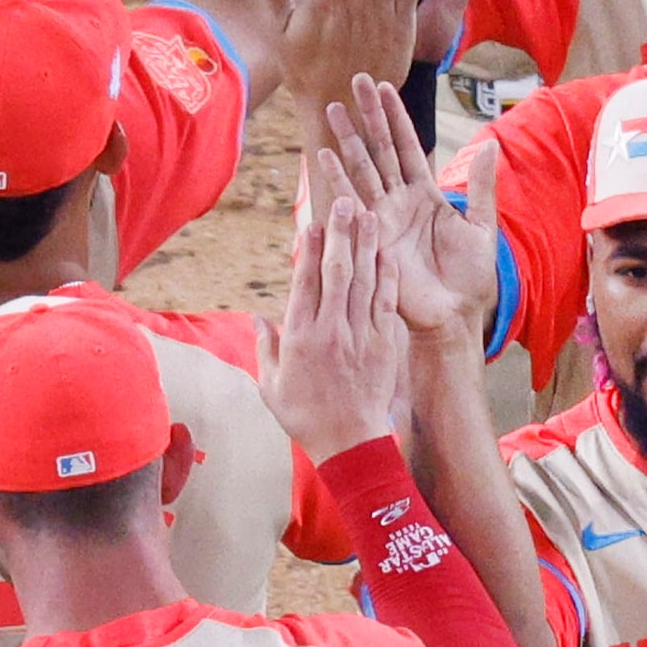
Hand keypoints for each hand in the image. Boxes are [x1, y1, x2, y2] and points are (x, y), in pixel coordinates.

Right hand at [259, 196, 405, 461]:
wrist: (350, 444)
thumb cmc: (306, 418)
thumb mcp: (272, 387)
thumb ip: (266, 349)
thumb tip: (260, 319)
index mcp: (300, 338)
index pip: (305, 283)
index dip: (308, 250)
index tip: (312, 223)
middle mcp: (330, 330)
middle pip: (336, 272)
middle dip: (340, 234)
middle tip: (343, 202)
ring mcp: (359, 335)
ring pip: (363, 281)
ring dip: (365, 245)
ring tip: (368, 213)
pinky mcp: (383, 344)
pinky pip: (385, 302)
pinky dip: (387, 276)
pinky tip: (387, 252)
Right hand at [317, 72, 499, 351]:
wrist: (454, 315)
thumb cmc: (469, 278)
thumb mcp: (482, 226)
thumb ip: (482, 186)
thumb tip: (491, 143)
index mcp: (425, 195)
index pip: (407, 146)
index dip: (396, 117)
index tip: (384, 86)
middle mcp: (399, 201)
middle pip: (380, 148)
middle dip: (368, 115)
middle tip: (355, 79)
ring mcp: (383, 217)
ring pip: (363, 168)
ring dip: (348, 138)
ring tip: (333, 108)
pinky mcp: (373, 236)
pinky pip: (353, 203)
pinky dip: (338, 180)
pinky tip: (324, 155)